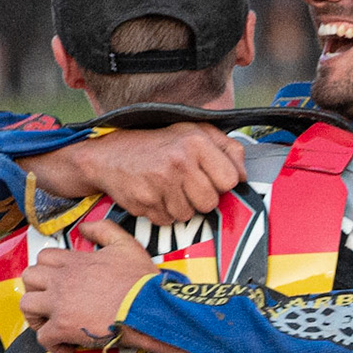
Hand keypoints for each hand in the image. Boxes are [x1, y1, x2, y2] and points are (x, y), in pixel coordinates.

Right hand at [16, 123, 246, 225]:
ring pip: (190, 215)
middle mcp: (179, 161)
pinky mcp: (145, 202)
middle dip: (201, 197)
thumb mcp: (193, 132)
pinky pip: (168, 221)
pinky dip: (163, 213)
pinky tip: (154, 194)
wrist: (108, 155)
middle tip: (185, 184)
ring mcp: (160, 183)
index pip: (230, 180)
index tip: (209, 177)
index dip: (222, 182)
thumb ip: (227, 148)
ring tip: (168, 187)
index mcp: (195, 141)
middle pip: (211, 202)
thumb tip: (244, 175)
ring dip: (181, 206)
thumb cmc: (157, 144)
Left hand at [21, 221, 159, 352]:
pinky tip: (66, 345)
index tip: (57, 280)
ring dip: (36, 316)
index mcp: (75, 262)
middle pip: (28, 278)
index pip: (44, 258)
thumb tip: (84, 228)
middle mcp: (62, 281)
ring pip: (27, 305)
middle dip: (35, 289)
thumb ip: (103, 229)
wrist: (147, 308)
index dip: (47, 269)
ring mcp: (59, 304)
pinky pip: (43, 337)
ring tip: (50, 323)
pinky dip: (52, 343)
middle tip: (48, 300)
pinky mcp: (63, 327)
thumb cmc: (140, 281)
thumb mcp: (125, 245)